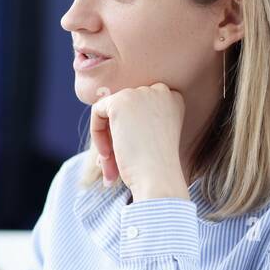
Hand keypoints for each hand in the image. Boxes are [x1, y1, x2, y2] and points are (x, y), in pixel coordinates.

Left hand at [90, 83, 188, 200]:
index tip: (132, 154)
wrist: (158, 178)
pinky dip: (97, 134)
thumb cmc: (156, 167)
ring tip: (110, 167)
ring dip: (107, 140)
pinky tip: (107, 154)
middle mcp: (160, 91)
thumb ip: (135, 120)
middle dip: (116, 138)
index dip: (130, 131)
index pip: (139, 107)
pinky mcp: (120, 100)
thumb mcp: (150, 137)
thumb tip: (103, 110)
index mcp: (173, 99)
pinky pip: (97, 112)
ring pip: (110, 111)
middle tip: (116, 166)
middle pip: (124, 108)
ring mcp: (141, 93)